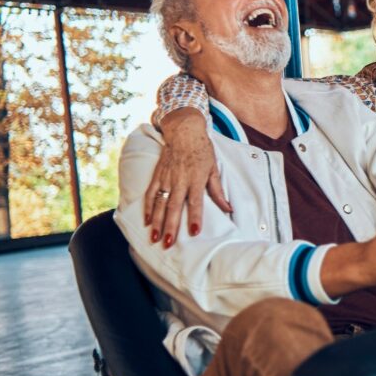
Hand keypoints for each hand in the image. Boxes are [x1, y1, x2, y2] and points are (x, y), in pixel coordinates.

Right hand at [144, 108, 231, 247]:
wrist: (184, 131)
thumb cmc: (202, 151)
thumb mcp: (214, 169)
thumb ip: (218, 191)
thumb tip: (229, 209)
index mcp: (196, 179)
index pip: (196, 202)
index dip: (195, 217)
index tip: (194, 231)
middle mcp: (180, 180)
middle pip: (174, 207)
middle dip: (170, 226)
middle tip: (168, 244)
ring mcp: (166, 178)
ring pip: (160, 203)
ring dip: (156, 222)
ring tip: (154, 238)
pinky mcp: (157, 175)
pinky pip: (151, 193)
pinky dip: (148, 208)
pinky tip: (146, 221)